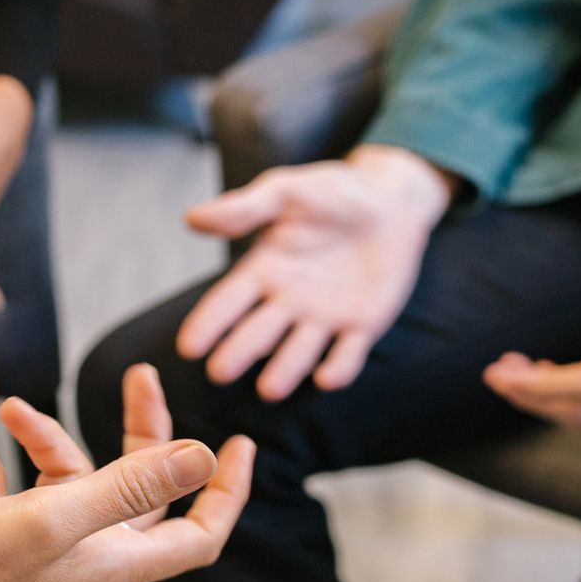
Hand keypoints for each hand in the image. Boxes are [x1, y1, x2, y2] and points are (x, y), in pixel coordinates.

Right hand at [0, 368, 255, 581]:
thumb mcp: (53, 517)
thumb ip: (128, 486)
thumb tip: (201, 457)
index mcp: (111, 562)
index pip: (195, 535)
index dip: (223, 493)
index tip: (237, 443)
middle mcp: (82, 557)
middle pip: (135, 490)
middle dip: (139, 432)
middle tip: (141, 376)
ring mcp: (35, 548)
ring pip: (63, 477)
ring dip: (41, 434)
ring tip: (9, 406)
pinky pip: (2, 484)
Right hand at [177, 145, 453, 400]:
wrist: (392, 201)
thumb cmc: (332, 193)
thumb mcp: (285, 192)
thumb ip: (243, 209)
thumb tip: (191, 218)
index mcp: (263, 271)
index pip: (228, 303)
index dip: (209, 324)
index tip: (189, 347)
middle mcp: (288, 302)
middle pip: (258, 333)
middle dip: (239, 353)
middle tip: (220, 373)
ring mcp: (325, 318)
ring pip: (300, 351)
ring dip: (286, 370)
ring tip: (270, 389)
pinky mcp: (362, 325)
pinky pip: (349, 353)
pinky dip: (339, 368)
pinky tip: (327, 378)